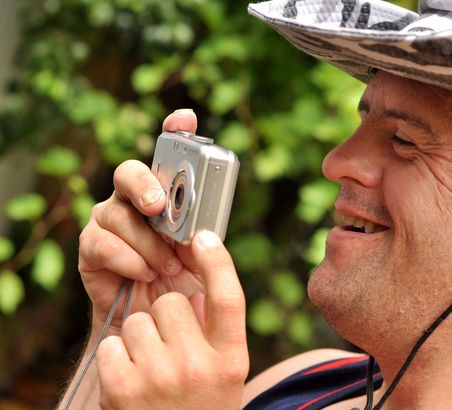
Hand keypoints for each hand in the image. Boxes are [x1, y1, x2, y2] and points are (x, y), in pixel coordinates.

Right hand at [78, 109, 201, 332]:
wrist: (157, 320)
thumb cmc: (184, 282)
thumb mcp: (204, 258)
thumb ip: (206, 237)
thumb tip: (202, 229)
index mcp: (167, 195)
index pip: (166, 153)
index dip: (174, 129)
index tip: (185, 118)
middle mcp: (133, 200)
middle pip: (128, 172)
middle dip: (144, 186)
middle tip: (159, 206)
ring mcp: (108, 221)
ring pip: (118, 215)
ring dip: (147, 243)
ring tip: (166, 266)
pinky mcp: (91, 248)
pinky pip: (103, 244)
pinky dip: (130, 260)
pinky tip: (146, 273)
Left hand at [96, 231, 248, 408]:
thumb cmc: (201, 405)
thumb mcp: (225, 373)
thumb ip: (217, 331)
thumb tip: (198, 282)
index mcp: (231, 361)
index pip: (230, 299)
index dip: (218, 262)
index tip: (203, 235)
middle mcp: (199, 368)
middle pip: (172, 305)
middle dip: (167, 319)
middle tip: (171, 349)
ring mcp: (159, 378)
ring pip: (138, 321)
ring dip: (140, 338)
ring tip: (150, 369)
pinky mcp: (122, 389)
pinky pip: (112, 343)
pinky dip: (117, 357)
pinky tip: (131, 381)